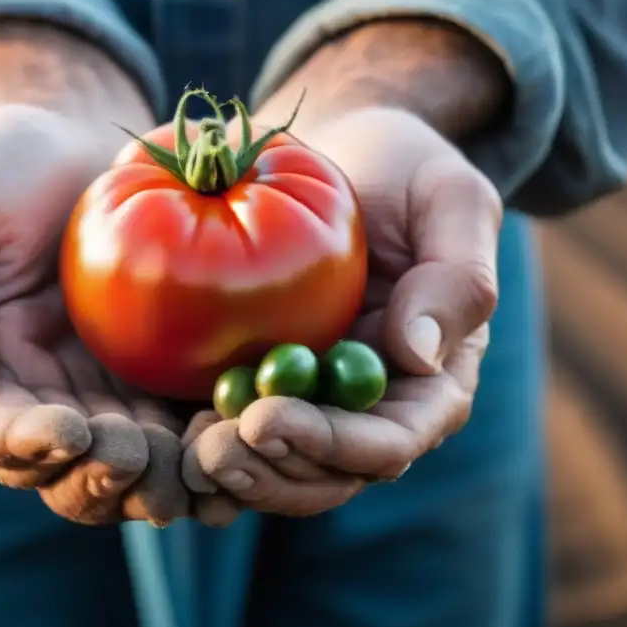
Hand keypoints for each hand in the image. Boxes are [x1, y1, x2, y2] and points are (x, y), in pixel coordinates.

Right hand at [0, 104, 188, 525]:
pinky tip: (224, 440)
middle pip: (55, 469)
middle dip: (96, 474)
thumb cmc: (1, 171)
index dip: (24, 442)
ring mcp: (90, 396)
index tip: (70, 431)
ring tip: (186, 458)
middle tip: (139, 453)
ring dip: (150, 479)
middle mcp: (25, 399)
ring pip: (115, 470)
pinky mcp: (145, 385)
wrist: (76, 145)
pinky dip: (194, 451)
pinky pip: (169, 436)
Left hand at [182, 107, 500, 522]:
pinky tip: (170, 432)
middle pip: (331, 471)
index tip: (268, 421)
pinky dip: (210, 441)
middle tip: (212, 450)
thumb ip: (457, 276)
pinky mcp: (266, 382)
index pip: (392, 439)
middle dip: (276, 474)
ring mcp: (318, 399)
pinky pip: (240, 428)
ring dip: (241, 473)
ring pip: (285, 467)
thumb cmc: (406, 170)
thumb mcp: (449, 199)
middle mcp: (375, 404)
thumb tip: (419, 356)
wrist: (346, 153)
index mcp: (431, 379)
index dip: (335, 445)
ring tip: (190, 453)